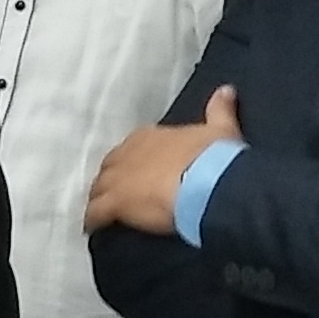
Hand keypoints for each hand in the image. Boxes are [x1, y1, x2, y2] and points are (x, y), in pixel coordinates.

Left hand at [88, 84, 242, 232]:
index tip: (136, 170)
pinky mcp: (116, 202)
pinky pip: (96, 212)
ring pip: (99, 187)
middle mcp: (129, 153)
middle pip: (111, 166)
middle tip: (116, 191)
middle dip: (112, 178)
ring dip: (99, 197)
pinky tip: (92, 227)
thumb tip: (226, 90)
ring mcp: (119, 178)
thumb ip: (220, 110)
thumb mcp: (221, 129)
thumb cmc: (213, 155)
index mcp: (152, 137)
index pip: (134, 147)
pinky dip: (93, 219)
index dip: (133, 159)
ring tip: (101, 209)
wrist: (205, 180)